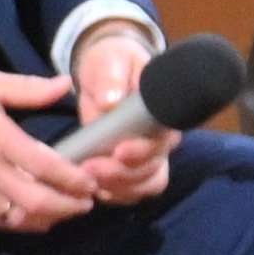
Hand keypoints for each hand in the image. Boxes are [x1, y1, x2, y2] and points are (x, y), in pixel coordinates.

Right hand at [0, 67, 99, 231]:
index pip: (44, 165)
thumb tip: (65, 85)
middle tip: (88, 203)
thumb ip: (27, 88)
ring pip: (16, 217)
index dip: (73, 178)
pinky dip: (19, 225)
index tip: (92, 181)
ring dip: (47, 219)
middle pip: (35, 201)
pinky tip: (35, 221)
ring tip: (66, 212)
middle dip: (67, 207)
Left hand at [69, 25, 174, 204]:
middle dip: (123, 174)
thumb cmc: (113, 62)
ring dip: (119, 187)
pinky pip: (130, 190)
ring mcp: (145, 155)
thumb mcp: (110, 61)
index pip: (163, 141)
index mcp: (162, 113)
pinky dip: (115, 194)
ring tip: (90, 180)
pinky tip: (96, 188)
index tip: (120, 151)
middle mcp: (160, 139)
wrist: (106, 71)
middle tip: (92, 168)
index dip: (144, 152)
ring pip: (144, 185)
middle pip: (153, 169)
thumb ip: (112, 78)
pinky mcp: (128, 166)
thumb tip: (111, 102)